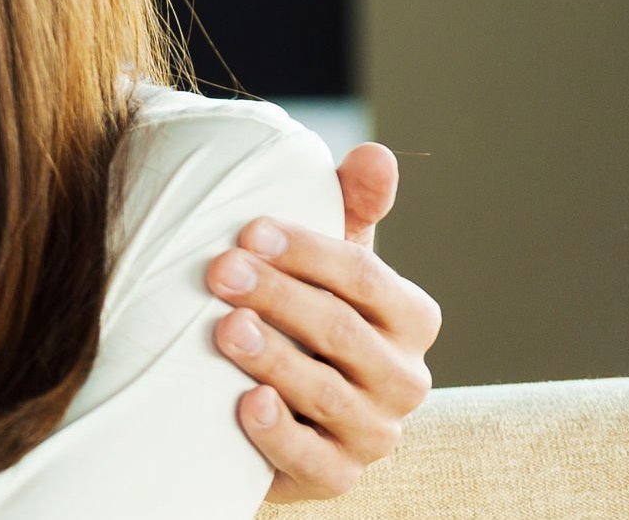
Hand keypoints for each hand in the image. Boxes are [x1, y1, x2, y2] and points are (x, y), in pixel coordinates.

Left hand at [210, 142, 442, 501]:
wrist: (274, 404)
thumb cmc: (303, 315)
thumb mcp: (324, 263)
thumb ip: (349, 208)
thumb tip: (376, 153)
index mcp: (410, 318)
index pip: (365, 277)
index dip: (307, 251)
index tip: (246, 229)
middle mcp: (405, 379)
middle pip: (342, 330)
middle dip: (278, 296)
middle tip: (219, 272)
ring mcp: (375, 432)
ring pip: (328, 393)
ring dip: (275, 359)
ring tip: (225, 328)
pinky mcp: (338, 475)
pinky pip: (315, 460)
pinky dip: (279, 432)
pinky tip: (245, 403)